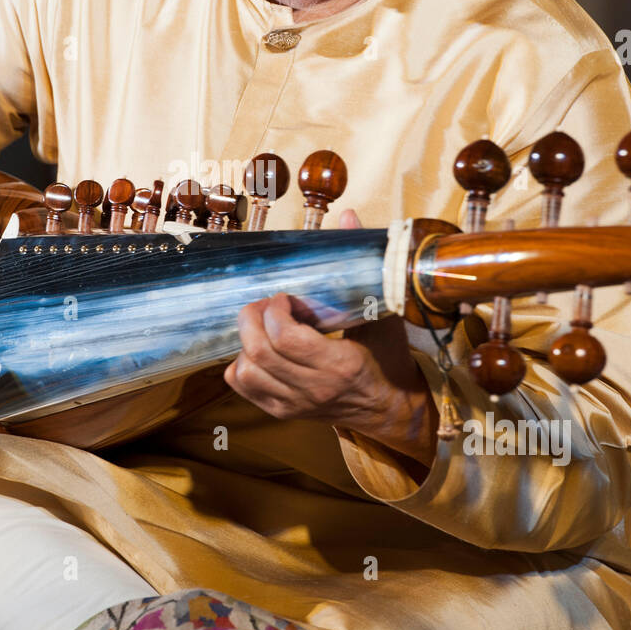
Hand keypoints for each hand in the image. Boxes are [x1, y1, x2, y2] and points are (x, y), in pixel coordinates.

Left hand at [223, 209, 437, 461]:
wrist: (390, 407)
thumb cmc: (387, 357)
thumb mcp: (383, 313)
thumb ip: (364, 267)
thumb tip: (348, 217)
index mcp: (340, 365)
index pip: (286, 338)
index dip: (275, 310)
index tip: (285, 296)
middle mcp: (314, 388)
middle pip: (258, 353)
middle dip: (252, 318)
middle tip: (266, 304)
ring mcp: (294, 403)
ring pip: (245, 372)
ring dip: (246, 341)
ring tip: (264, 326)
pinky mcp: (282, 412)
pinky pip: (243, 387)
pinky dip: (240, 364)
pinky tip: (260, 348)